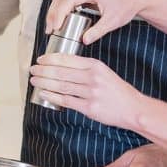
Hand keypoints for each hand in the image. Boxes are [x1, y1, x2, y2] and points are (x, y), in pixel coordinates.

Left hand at [28, 53, 146, 130]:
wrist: (133, 108)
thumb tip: (62, 67)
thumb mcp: (104, 72)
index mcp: (95, 65)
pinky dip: (52, 97)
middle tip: (33, 70)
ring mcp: (91, 93)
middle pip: (61, 72)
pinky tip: (44, 93)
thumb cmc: (118, 91)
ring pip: (61, 86)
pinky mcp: (89, 108)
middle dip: (43, 70)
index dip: (51, 59)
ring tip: (34, 80)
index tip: (40, 59)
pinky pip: (66, 101)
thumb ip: (86, 69)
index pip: (68, 59)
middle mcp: (92, 77)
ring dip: (44, 82)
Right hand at [45, 0, 148, 44]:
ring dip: (55, 12)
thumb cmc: (126, 6)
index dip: (58, 15)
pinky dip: (61, 9)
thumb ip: (97, 31)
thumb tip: (84, 40)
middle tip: (49, 31)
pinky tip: (60, 21)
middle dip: (52, 14)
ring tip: (52, 28)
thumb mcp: (112, 21)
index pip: (67, 1)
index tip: (54, 28)